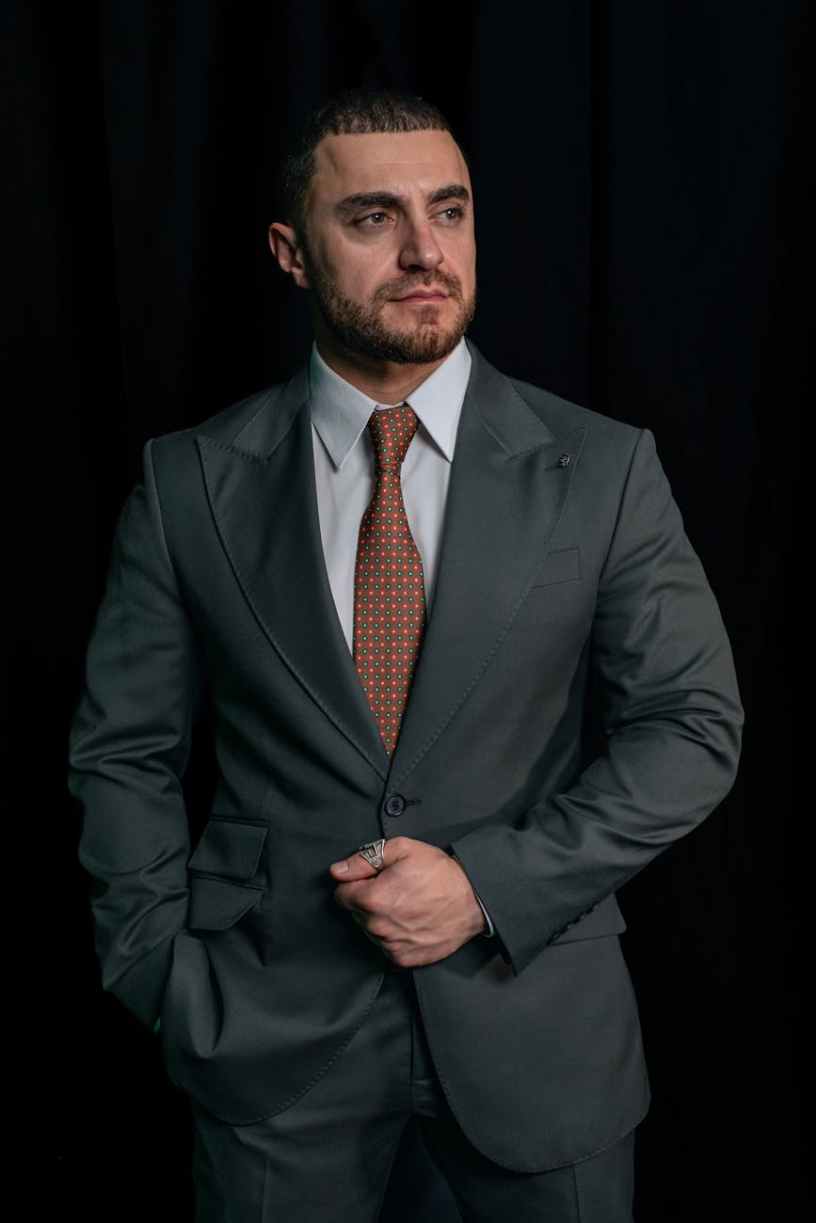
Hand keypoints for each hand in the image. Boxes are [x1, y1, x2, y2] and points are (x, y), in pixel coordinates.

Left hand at [329, 836, 486, 967]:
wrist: (473, 899)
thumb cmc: (439, 872)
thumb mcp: (402, 849)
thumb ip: (364, 860)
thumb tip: (337, 871)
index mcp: (373, 899)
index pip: (341, 895)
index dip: (356, 884)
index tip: (373, 880)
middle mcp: (378, 927)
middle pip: (355, 914)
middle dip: (367, 901)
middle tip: (394, 890)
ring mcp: (391, 946)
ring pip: (369, 931)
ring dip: (380, 919)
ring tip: (405, 905)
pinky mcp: (404, 959)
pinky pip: (386, 947)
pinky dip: (393, 936)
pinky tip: (410, 922)